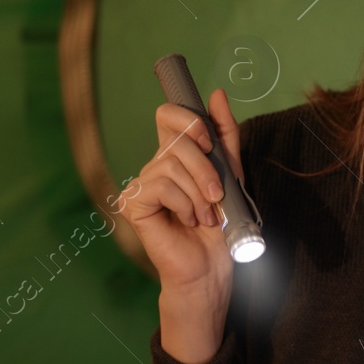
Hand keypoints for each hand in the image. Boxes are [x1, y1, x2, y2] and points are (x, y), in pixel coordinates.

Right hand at [118, 89, 244, 362]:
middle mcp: (155, 166)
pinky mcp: (132, 203)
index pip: (169, 115)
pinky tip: (186, 221)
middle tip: (216, 195)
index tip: (210, 139)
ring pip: (173, 164)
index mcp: (176, 156)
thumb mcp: (231, 174)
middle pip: (177, 139)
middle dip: (207, 167)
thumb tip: (217, 94)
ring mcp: (141, 184)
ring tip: (204, 216)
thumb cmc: (222, 226)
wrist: (213, 268)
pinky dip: (184, 204)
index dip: (189, 119)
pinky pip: (161, 185)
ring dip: (200, 193)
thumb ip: (225, 134)